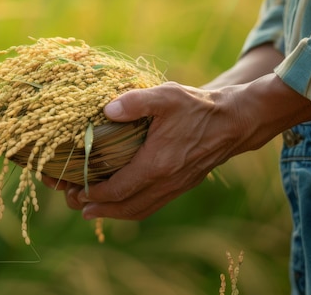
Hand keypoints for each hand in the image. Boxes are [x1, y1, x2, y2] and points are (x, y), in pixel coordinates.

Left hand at [43, 75, 310, 220]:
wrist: (235, 120)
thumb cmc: (197, 107)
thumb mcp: (165, 97)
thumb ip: (134, 102)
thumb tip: (105, 109)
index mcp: (158, 164)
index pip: (119, 189)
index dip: (94, 193)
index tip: (75, 190)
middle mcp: (166, 182)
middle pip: (126, 206)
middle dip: (98, 209)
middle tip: (75, 205)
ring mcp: (176, 186)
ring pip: (140, 209)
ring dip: (114, 213)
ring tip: (91, 211)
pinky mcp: (182, 184)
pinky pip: (152, 205)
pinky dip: (132, 207)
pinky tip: (122, 202)